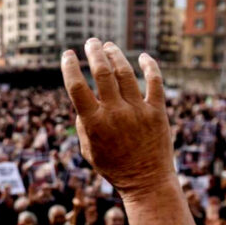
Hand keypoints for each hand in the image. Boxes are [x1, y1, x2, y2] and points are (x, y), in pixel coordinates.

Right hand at [60, 40, 195, 224]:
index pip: (77, 87)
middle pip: (102, 72)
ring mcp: (138, 111)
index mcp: (94, 123)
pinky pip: (155, 82)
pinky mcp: (157, 112)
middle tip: (91, 42)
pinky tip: (143, 56)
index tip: (67, 55)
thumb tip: (84, 101)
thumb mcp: (88, 149)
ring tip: (109, 46)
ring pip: (125, 73)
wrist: (146, 182)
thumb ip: (83, 123)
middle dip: (94, 52)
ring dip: (115, 55)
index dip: (70, 67)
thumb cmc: (113, 167)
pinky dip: (149, 66)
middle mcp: (115, 113)